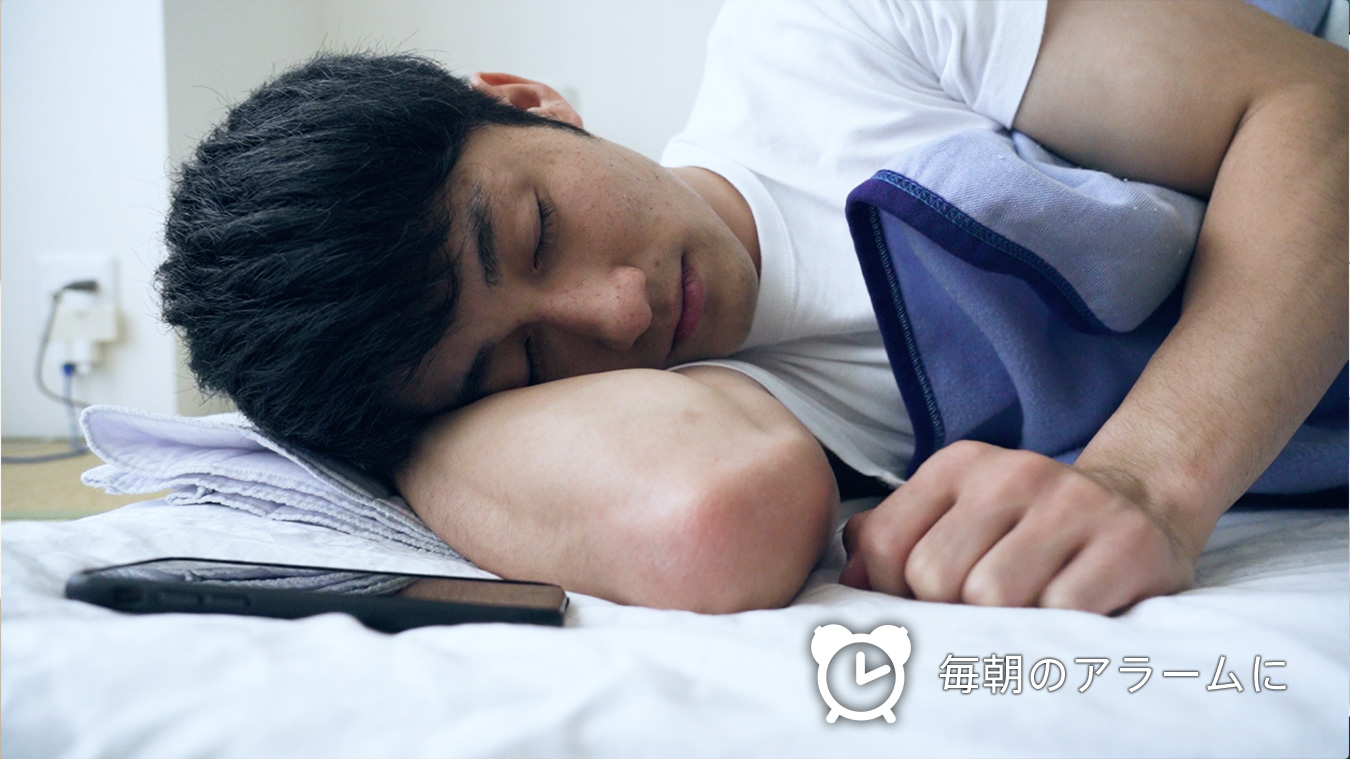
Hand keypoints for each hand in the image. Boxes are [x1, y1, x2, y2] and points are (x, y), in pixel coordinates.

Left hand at [839, 441, 1196, 613]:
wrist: (1138, 505)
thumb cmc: (1026, 525)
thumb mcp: (954, 512)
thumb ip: (892, 536)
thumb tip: (849, 578)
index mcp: (958, 465)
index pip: (888, 545)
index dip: (895, 593)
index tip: (924, 603)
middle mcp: (1012, 473)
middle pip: (935, 576)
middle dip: (950, 609)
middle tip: (980, 610)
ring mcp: (1072, 505)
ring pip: (993, 595)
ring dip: (1004, 621)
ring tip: (1025, 609)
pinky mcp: (1125, 544)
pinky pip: (1060, 610)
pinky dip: (1057, 626)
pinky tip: (1067, 611)